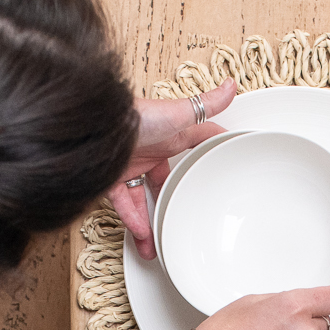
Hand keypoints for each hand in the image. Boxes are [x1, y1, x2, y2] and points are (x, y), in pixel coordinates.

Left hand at [107, 79, 239, 258]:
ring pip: (143, 198)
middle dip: (174, 200)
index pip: (191, 147)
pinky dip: (133, 219)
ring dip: (151, 221)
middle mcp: (148, 151)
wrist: (98, 129)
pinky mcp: (110, 178)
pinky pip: (123, 204)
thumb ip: (206, 104)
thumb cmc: (136, 116)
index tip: (216, 173)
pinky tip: (143, 233)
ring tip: (159, 242)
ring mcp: (129, 165)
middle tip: (184, 217)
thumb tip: (230, 87)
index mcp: (167, 136)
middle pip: (165, 181)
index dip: (204, 159)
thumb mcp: (179, 113)